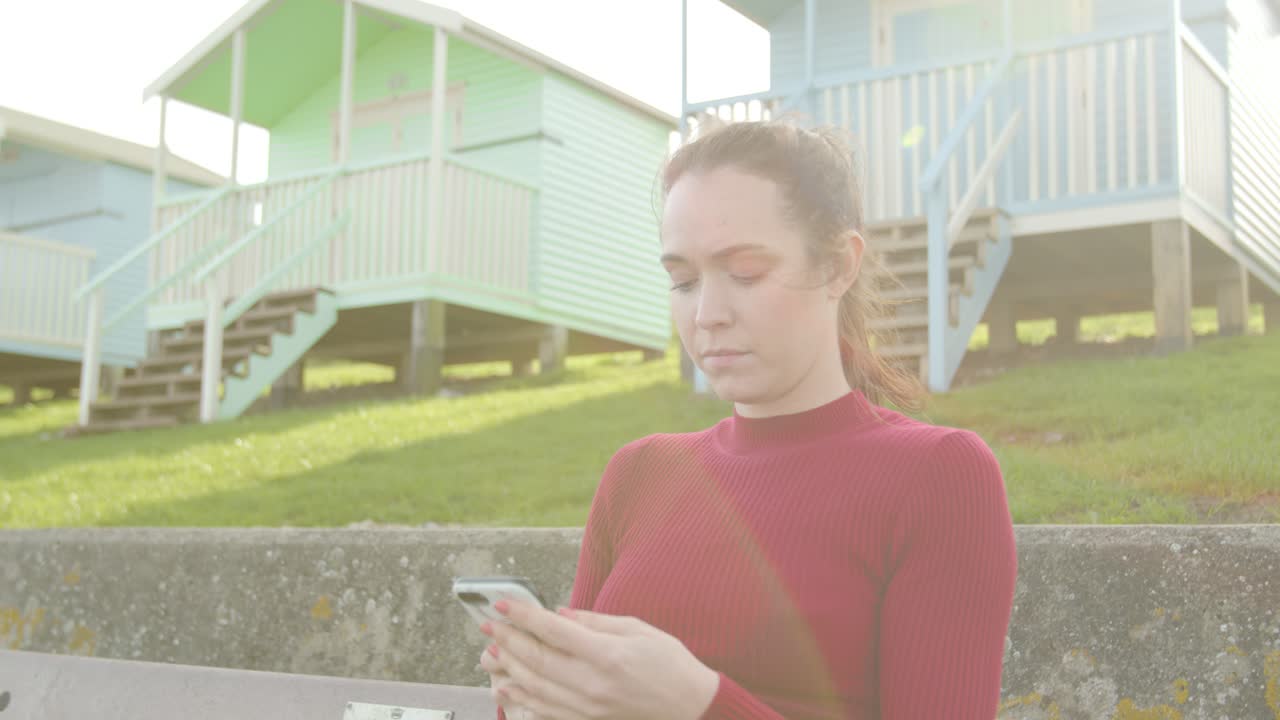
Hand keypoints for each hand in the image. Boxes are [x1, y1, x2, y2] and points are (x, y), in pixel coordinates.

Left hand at [481, 600, 719, 719]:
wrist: (689, 705)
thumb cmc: (669, 662)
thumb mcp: (637, 628)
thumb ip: (594, 622)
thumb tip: (557, 614)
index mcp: (606, 654)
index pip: (553, 631)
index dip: (524, 616)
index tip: (503, 604)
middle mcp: (592, 683)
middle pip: (537, 659)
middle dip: (508, 639)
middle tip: (488, 625)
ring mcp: (588, 706)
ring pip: (535, 687)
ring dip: (509, 668)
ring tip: (491, 652)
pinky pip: (546, 710)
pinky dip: (522, 698)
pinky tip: (507, 687)